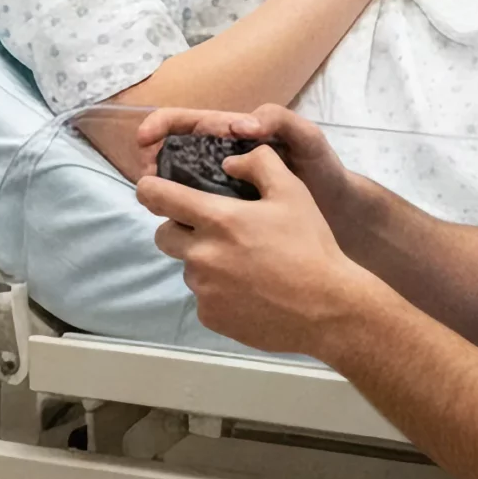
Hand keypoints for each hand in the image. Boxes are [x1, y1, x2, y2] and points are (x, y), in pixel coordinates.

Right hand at [136, 104, 357, 222]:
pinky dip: (184, 224)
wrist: (340, 216)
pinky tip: (183, 233)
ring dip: (164, 197)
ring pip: (180, 193)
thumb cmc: (323, 170)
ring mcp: (220, 195)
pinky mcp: (225, 224)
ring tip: (160, 207)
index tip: (144, 140)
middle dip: (153, 165)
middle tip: (148, 180)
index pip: (186, 124)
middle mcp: (219, 164)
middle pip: (172, 159)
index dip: (160, 126)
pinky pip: (196, 221)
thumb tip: (237, 125)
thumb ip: (277, 120)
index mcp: (232, 138)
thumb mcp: (306, 138)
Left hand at [138, 138, 387, 356]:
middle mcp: (202, 255)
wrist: (328, 308)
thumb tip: (229, 161)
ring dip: (204, 261)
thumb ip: (259, 164)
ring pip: (188, 267)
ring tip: (243, 263)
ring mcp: (204, 290)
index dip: (150, 189)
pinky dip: (218, 291)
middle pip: (164, 236)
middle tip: (214, 230)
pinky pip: (203, 297)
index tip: (153, 188)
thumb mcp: (292, 192)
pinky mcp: (211, 317)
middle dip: (179, 228)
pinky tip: (249, 290)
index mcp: (217, 219)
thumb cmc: (310, 246)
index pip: (157, 197)